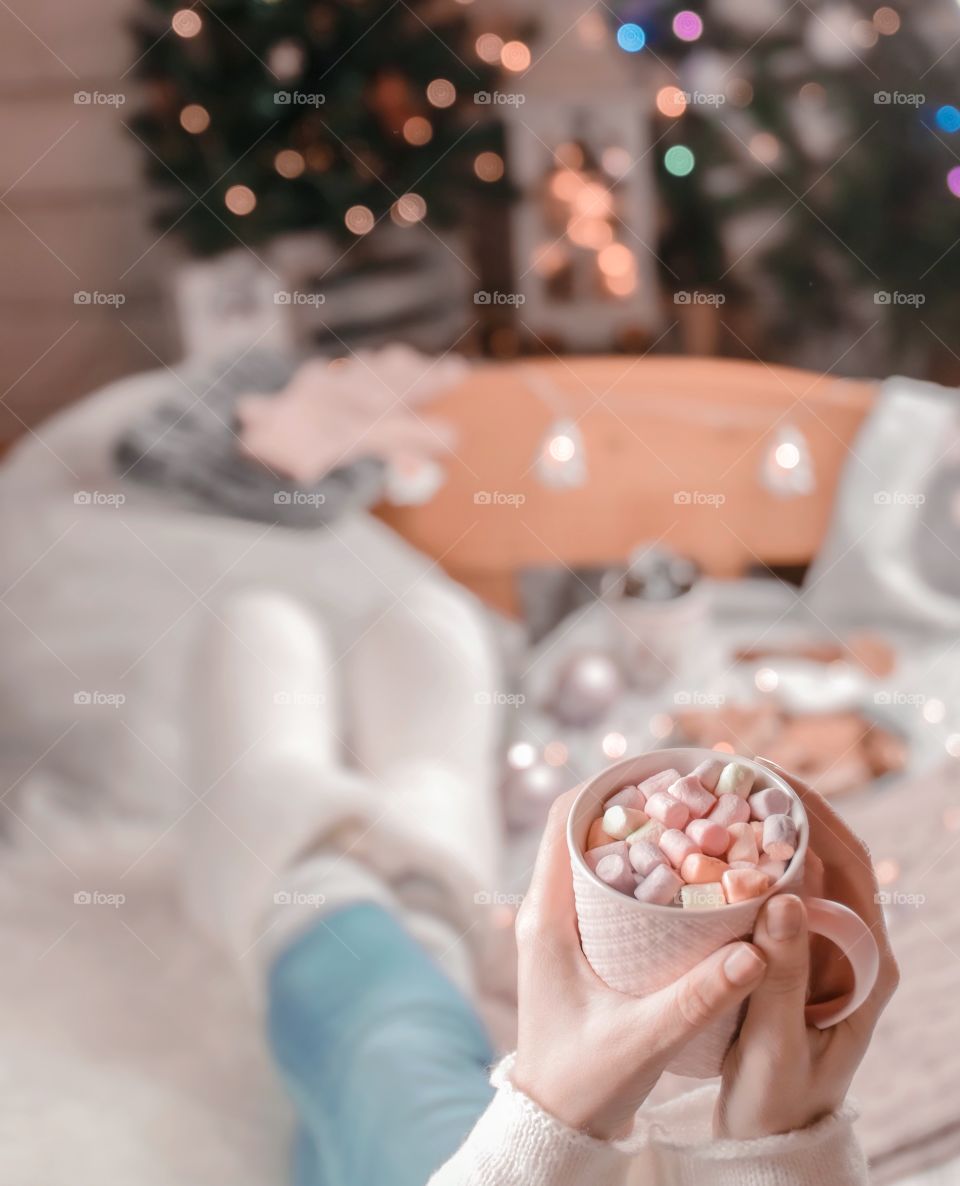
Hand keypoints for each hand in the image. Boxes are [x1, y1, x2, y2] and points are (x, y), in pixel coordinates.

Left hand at [511, 789, 767, 1139]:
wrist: (555, 1124)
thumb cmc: (583, 1083)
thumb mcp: (644, 1040)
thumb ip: (698, 997)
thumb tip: (758, 950)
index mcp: (546, 916)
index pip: (563, 820)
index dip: (608, 787)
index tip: (661, 775)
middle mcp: (548, 910)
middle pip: (584, 829)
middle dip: (636, 806)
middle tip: (693, 796)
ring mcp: (561, 926)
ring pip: (596, 856)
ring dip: (641, 837)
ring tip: (696, 825)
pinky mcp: (578, 944)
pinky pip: (606, 886)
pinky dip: (642, 871)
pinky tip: (685, 880)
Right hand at [715, 760, 899, 1138]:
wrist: (770, 1140)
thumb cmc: (777, 1102)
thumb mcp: (776, 1045)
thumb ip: (783, 974)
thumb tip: (787, 893)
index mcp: (868, 966)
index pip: (853, 868)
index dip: (814, 815)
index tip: (768, 778)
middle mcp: (854, 948)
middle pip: (833, 854)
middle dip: (791, 804)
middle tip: (739, 768)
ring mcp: (825, 949)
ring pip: (806, 869)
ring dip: (771, 825)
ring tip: (726, 790)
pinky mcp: (794, 954)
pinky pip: (780, 892)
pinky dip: (752, 858)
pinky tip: (716, 841)